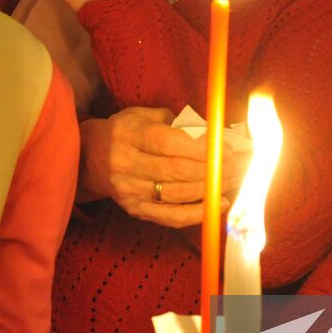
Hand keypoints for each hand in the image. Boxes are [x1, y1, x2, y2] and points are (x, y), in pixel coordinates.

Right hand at [80, 108, 245, 227]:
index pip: (169, 144)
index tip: (229, 148)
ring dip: (213, 188)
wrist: (89, 159)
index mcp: (128, 135)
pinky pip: (172, 217)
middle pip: (177, 171)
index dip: (202, 148)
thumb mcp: (142, 116)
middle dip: (215, 169)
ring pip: (178, 194)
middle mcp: (126, 165)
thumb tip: (213, 134)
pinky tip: (219, 202)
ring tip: (236, 179)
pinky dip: (199, 212)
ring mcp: (130, 191)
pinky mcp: (136, 210)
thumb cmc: (124, 132)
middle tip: (242, 164)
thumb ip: (175, 123)